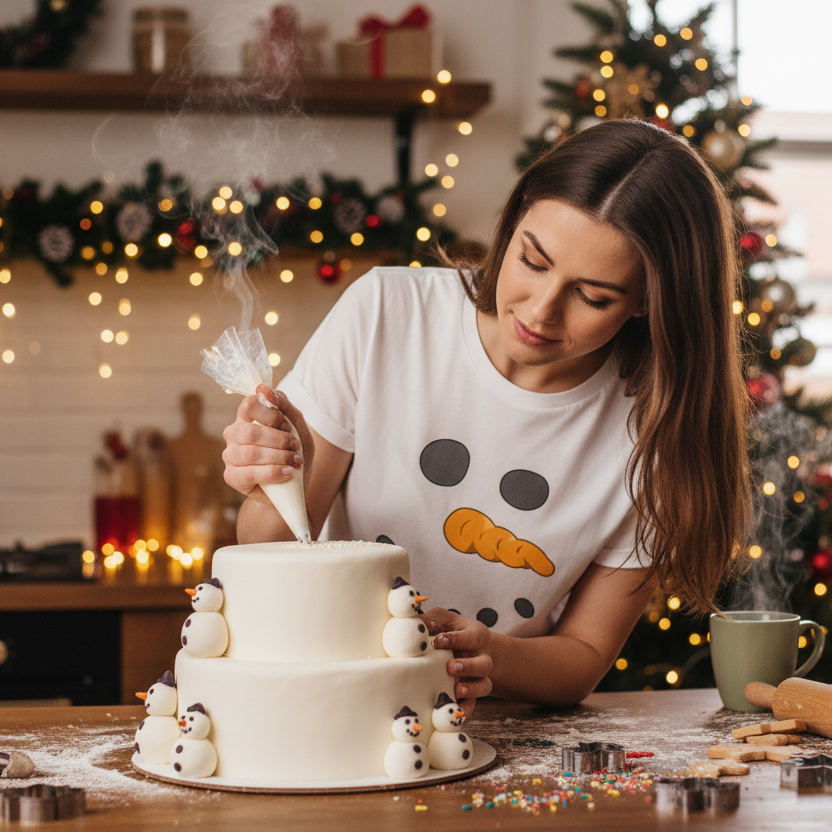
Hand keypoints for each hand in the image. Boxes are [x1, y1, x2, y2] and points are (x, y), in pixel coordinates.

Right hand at [222, 385, 314, 504]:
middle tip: (296, 446)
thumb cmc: (293, 451)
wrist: (294, 484)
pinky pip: (249, 474)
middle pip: (251, 432)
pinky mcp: (231, 477)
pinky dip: (273, 473)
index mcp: (246, 417)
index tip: (287, 425)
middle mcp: (233, 434)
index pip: (249, 404)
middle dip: (279, 440)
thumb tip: (263, 388)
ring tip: (295, 461)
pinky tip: (287, 473)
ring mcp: (230, 456)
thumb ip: (283, 405)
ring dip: (279, 457)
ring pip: (251, 453)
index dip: (271, 414)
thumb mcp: (297, 425)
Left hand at [419, 607, 492, 716]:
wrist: (471, 646)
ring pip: (484, 685)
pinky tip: (456, 714)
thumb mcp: (443, 619)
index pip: (471, 637)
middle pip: (483, 664)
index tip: (438, 641)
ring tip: (456, 690)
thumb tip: (409, 622)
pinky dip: (466, 710)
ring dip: (471, 689)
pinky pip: (473, 704)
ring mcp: (479, 677)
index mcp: (476, 635)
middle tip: (450, 667)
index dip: (455, 639)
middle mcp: (481, 657)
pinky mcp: (472, 693)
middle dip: (467, 667)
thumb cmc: (451, 629)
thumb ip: (430, 620)